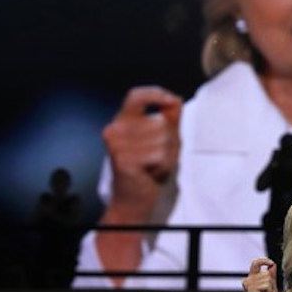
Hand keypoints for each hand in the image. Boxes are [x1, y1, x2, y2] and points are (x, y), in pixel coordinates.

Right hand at [102, 86, 182, 221]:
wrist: (133, 198)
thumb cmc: (148, 166)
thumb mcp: (161, 137)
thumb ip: (169, 117)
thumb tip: (176, 99)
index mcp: (122, 121)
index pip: (136, 96)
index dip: (156, 93)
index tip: (171, 100)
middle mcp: (115, 129)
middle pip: (160, 123)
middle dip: (169, 141)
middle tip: (158, 156)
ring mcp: (118, 145)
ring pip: (163, 140)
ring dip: (167, 155)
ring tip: (154, 164)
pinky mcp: (123, 160)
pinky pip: (159, 156)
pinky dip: (162, 166)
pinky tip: (151, 172)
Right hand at [242, 257, 277, 291]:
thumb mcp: (269, 286)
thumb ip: (270, 275)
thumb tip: (272, 265)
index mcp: (250, 278)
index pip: (255, 263)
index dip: (264, 260)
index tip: (271, 263)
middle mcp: (247, 281)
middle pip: (266, 273)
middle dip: (271, 282)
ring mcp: (248, 285)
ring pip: (267, 279)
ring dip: (270, 288)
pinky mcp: (251, 289)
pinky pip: (266, 285)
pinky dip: (269, 291)